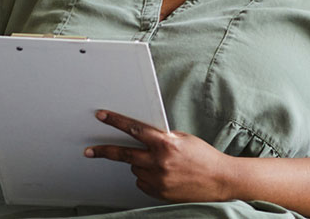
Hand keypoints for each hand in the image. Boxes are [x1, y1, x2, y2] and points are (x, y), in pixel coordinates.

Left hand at [84, 110, 236, 202]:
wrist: (220, 180)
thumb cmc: (204, 157)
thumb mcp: (183, 139)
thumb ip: (161, 138)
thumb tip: (141, 136)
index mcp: (166, 143)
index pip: (134, 129)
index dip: (116, 121)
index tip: (102, 116)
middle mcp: (159, 162)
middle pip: (123, 154)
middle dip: (104, 151)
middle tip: (89, 151)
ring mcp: (158, 179)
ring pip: (134, 168)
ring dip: (140, 164)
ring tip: (160, 163)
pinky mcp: (159, 192)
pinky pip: (142, 182)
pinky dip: (147, 177)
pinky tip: (164, 175)